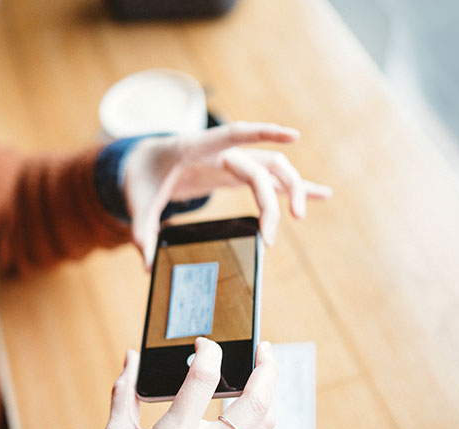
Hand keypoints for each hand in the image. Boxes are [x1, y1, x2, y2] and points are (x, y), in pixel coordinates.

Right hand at [94, 338, 279, 428]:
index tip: (203, 343)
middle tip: (264, 347)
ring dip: (270, 394)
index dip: (209, 352)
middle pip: (255, 404)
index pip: (204, 381)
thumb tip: (132, 358)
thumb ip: (125, 394)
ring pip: (264, 425)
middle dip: (267, 368)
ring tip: (263, 372)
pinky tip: (246, 405)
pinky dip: (255, 418)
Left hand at [121, 121, 333, 268]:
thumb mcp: (136, 201)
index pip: (235, 135)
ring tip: (300, 217)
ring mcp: (234, 161)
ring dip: (292, 189)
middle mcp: (223, 151)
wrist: (146, 161)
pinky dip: (296, 186)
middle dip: (272, 199)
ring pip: (274, 169)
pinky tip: (322, 194)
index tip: (293, 135)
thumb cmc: (143, 176)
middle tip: (270, 236)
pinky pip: (273, 180)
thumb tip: (146, 264)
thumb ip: (142, 229)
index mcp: (197, 147)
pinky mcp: (239, 173)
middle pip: (261, 166)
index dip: (263, 133)